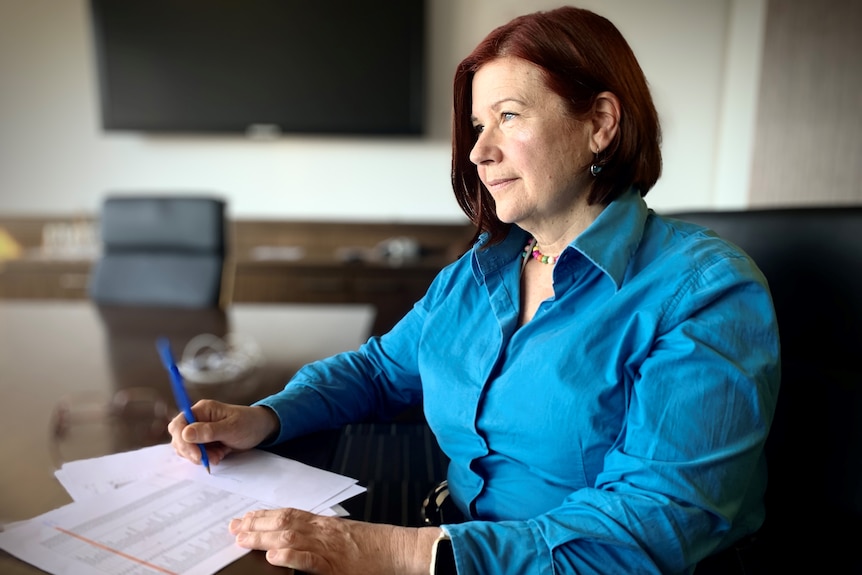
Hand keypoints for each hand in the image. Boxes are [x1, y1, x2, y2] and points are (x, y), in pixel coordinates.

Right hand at [167, 399, 278, 466]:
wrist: (260, 430)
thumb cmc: (249, 423)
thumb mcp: (231, 428)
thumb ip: (209, 431)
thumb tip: (185, 433)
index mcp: (202, 410)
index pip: (179, 424)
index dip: (183, 441)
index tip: (197, 454)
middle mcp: (198, 419)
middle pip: (179, 437)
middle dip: (191, 451)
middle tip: (206, 459)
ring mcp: (200, 431)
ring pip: (186, 447)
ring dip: (199, 456)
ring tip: (218, 456)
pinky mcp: (204, 441)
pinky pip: (196, 452)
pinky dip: (205, 457)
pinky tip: (219, 456)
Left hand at [229, 507, 441, 574]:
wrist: (398, 550)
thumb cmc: (373, 547)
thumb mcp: (343, 536)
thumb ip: (320, 536)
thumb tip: (293, 540)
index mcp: (324, 524)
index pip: (289, 514)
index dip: (264, 515)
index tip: (244, 518)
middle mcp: (323, 531)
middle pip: (284, 521)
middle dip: (256, 525)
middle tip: (233, 528)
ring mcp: (328, 547)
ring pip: (292, 535)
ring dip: (265, 537)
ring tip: (244, 539)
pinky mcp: (335, 565)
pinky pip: (310, 559)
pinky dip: (292, 556)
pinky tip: (275, 556)